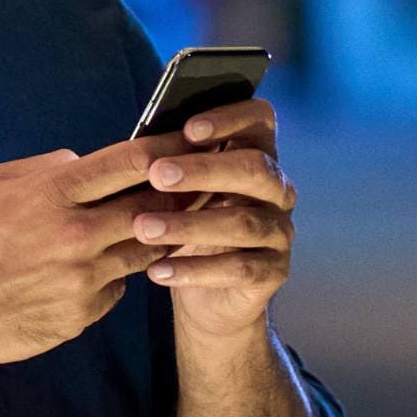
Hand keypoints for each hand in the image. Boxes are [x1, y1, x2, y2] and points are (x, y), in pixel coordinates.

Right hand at [0, 131, 187, 371]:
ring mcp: (83, 279)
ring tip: (150, 228)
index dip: (170, 147)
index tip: (194, 139)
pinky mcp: (83, 315)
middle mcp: (75, 235)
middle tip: (197, 186)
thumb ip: (43, 167)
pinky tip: (89, 274)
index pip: (130, 161)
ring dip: (151, 238)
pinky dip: (111, 277)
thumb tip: (85, 160)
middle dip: (180, 195)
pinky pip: (116, 288)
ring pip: (144, 251)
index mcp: (52, 194)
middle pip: (155, 207)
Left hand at [132, 100, 295, 340]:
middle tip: (157, 175)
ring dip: (189, 224)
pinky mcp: (274, 272)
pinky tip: (157, 269)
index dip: (230, 118)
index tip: (188, 129)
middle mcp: (276, 191)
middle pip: (255, 168)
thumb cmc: (188, 232)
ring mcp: (279, 232)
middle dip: (204, 169)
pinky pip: (239, 268)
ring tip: (143, 228)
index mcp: (256, 157)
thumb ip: (172, 167)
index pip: (260, 121)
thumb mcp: (180, 197)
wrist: (208, 298)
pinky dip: (194, 270)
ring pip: (243, 222)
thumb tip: (137, 145)